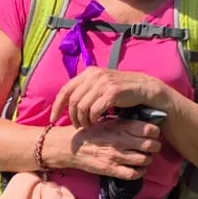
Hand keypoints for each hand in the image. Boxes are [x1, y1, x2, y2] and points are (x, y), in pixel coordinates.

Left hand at [51, 68, 166, 129]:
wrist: (144, 89)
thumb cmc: (121, 90)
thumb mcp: (101, 85)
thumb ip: (86, 89)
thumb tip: (67, 103)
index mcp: (89, 72)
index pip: (66, 89)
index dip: (57, 106)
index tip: (53, 119)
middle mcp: (95, 75)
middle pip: (73, 101)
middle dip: (72, 117)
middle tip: (78, 126)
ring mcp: (103, 83)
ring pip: (82, 107)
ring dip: (83, 120)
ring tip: (88, 125)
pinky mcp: (112, 93)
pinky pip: (94, 110)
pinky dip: (93, 119)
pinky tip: (97, 122)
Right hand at [54, 117, 162, 181]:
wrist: (71, 145)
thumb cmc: (92, 130)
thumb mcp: (109, 120)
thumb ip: (125, 122)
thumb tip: (145, 123)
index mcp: (121, 126)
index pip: (149, 129)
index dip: (156, 132)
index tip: (155, 134)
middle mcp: (121, 140)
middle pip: (150, 145)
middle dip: (155, 146)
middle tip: (153, 147)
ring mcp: (116, 156)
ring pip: (144, 160)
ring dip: (148, 160)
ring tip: (146, 158)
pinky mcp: (110, 169)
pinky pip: (132, 174)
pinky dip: (140, 172)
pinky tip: (139, 169)